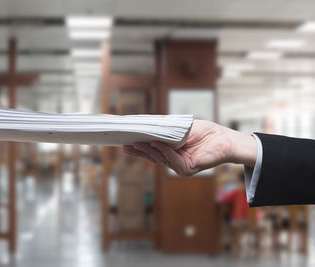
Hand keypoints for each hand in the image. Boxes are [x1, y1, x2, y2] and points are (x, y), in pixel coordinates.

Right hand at [123, 120, 256, 175]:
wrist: (225, 138)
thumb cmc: (205, 132)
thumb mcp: (181, 128)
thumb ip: (166, 131)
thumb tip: (148, 126)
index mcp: (172, 153)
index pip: (152, 151)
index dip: (139, 148)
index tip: (126, 143)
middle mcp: (174, 162)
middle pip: (153, 157)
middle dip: (139, 151)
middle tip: (125, 146)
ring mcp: (180, 167)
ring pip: (161, 158)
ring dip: (149, 150)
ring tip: (137, 142)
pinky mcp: (188, 168)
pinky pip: (173, 159)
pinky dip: (164, 151)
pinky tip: (156, 144)